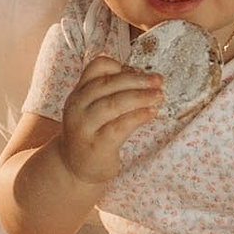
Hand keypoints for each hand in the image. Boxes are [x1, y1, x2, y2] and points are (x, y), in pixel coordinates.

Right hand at [55, 54, 164, 181]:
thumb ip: (108, 92)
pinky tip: (151, 113)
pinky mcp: (96, 145)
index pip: (96, 67)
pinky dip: (138, 116)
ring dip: (140, 97)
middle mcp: (76, 107)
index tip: (140, 71)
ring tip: (158, 96)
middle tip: (158, 81)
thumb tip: (141, 76)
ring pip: (114, 103)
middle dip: (137, 80)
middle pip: (108, 84)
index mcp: (78, 93)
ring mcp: (84, 126)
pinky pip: (119, 126)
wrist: (74, 168)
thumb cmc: (91, 134)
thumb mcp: (91, 108)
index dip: (120, 66)